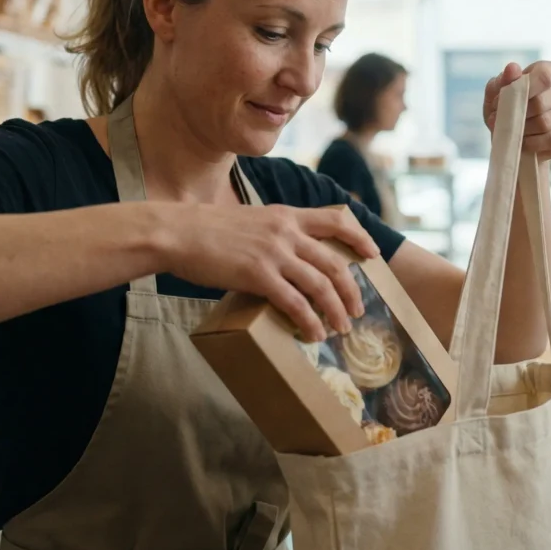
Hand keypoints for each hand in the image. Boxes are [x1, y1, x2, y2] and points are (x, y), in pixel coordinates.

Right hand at [161, 203, 377, 341]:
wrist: (177, 232)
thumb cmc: (206, 231)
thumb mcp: (249, 221)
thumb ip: (272, 235)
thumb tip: (286, 261)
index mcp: (285, 216)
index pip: (336, 220)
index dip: (359, 237)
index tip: (373, 253)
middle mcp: (286, 232)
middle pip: (335, 262)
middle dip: (352, 290)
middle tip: (357, 310)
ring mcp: (274, 253)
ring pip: (322, 285)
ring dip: (336, 310)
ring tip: (341, 328)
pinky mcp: (259, 275)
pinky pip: (296, 303)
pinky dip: (310, 321)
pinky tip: (314, 334)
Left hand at [483, 61, 550, 159]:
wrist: (514, 135)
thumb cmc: (506, 108)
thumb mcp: (497, 94)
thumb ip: (503, 80)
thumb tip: (512, 68)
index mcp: (550, 71)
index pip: (544, 75)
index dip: (524, 90)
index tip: (503, 103)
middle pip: (542, 102)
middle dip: (518, 115)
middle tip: (504, 122)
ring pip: (547, 122)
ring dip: (524, 130)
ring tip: (513, 132)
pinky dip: (534, 143)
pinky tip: (525, 143)